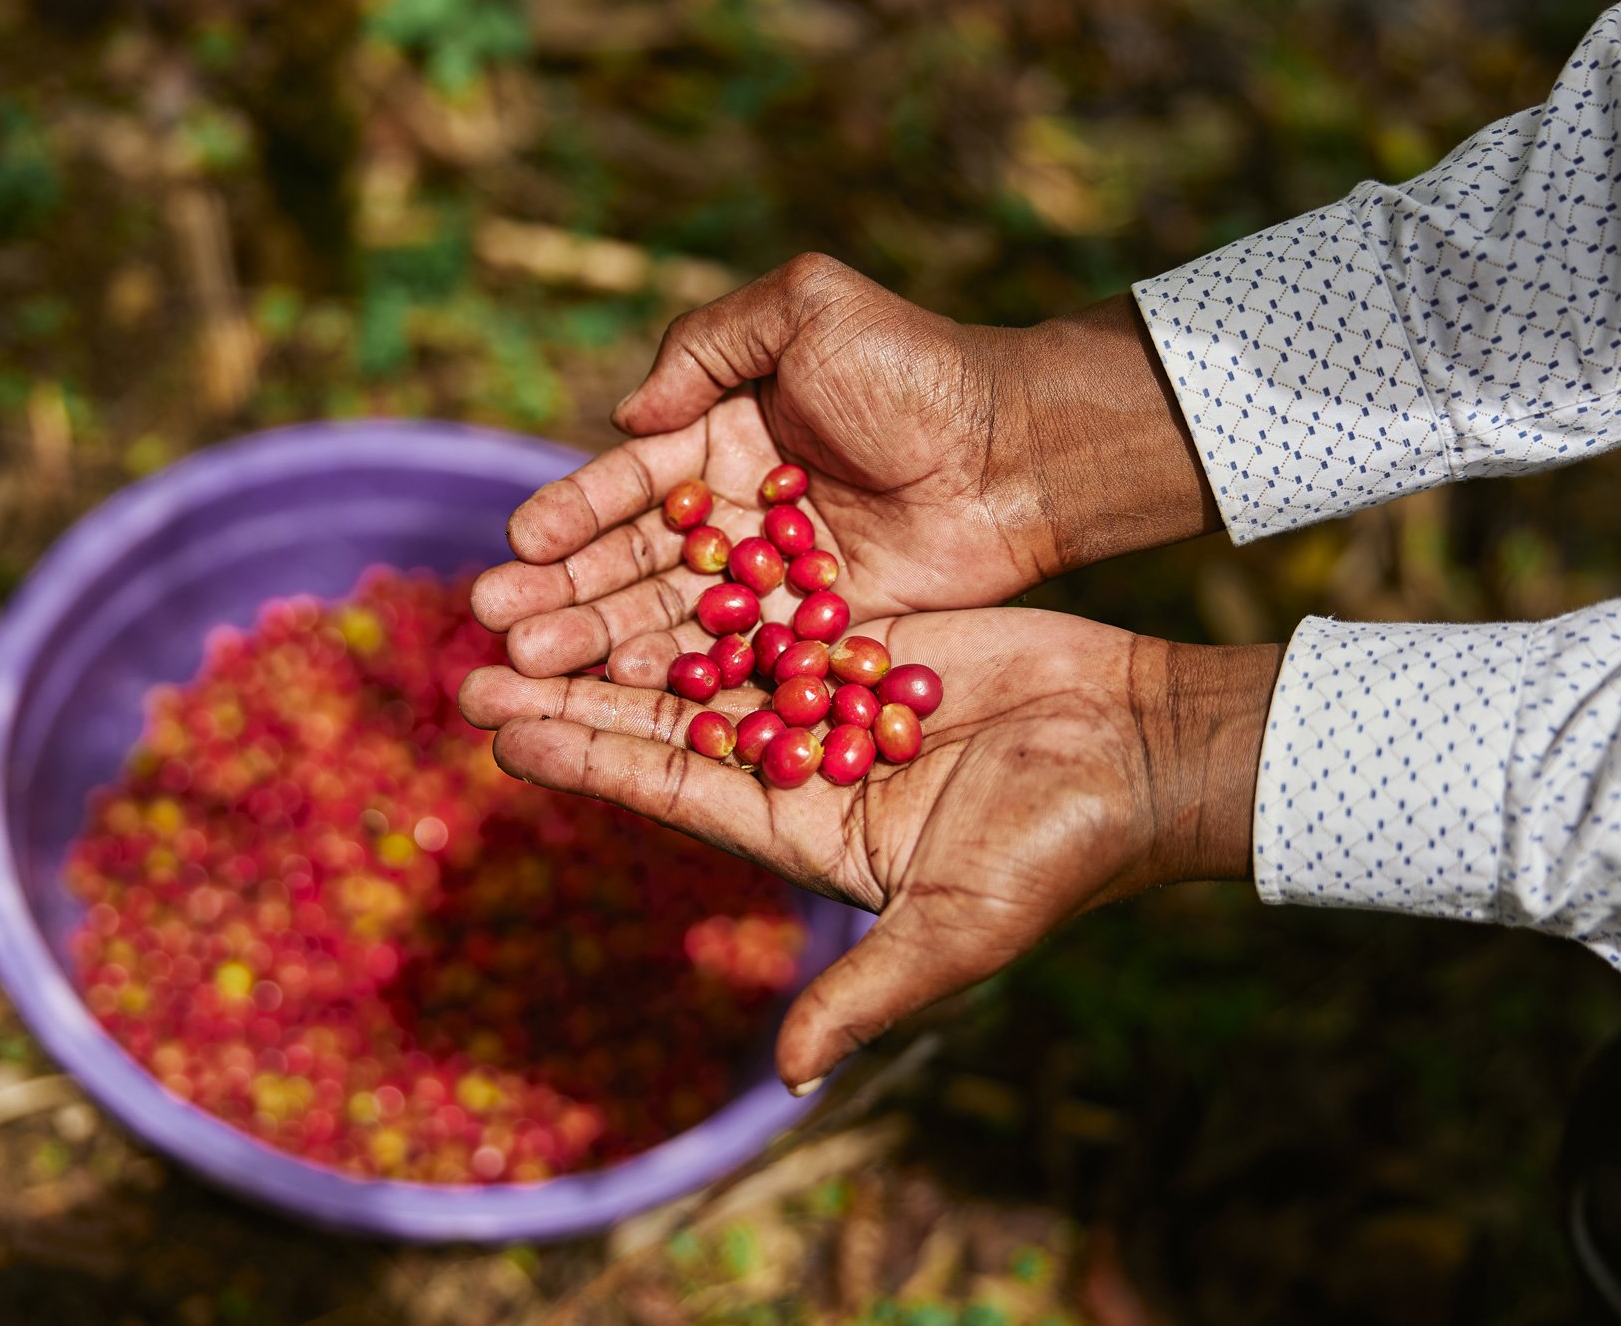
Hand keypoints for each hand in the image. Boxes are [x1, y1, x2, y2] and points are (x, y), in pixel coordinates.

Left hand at [459, 609, 1279, 1090]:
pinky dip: (711, 576)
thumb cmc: (1060, 848)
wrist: (1144, 749)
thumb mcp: (961, 930)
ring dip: (622, 631)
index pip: (674, 789)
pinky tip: (644, 544)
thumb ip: (871, 994)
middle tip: (476, 660)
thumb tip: (791, 1076)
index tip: (504, 728)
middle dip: (575, 692)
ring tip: (532, 598)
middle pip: (667, 719)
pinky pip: (774, 600)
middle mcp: (803, 766)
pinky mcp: (870, 635)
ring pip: (706, 653)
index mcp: (803, 833)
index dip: (590, 758)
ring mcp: (832, 695)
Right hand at [469, 254, 1216, 684]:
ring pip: (668, 619)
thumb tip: (624, 417)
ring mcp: (770, 581)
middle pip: (630, 562)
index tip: (520, 545)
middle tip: (500, 628)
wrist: (1018, 447)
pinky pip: (734, 661)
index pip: (626, 482)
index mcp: (717, 434)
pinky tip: (619, 701)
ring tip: (531, 671)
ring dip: (597, 645)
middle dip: (563, 594)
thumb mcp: (807, 310)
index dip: (572, 514)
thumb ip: (707, 346)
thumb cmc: (915, 366)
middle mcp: (732, 513)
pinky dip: (678, 681)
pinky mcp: (813, 632)